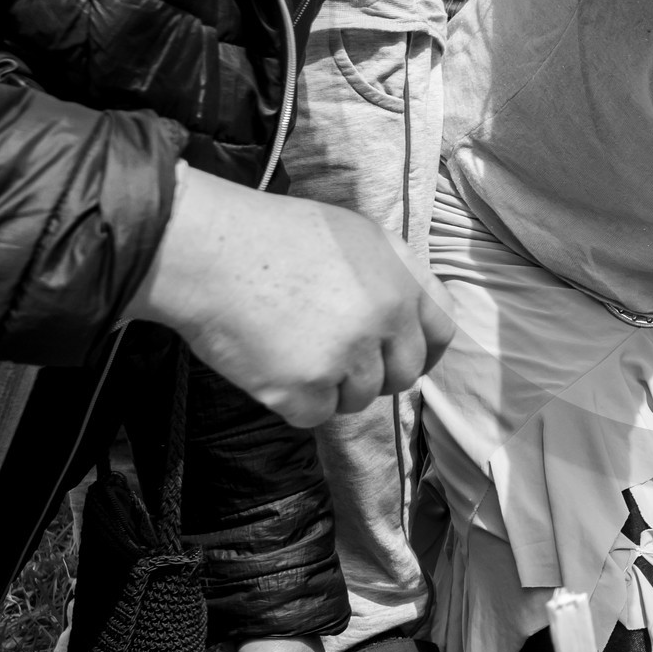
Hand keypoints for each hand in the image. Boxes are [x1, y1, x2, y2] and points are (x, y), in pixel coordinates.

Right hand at [128, 164, 454, 427]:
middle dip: (376, 374)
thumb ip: (391, 276)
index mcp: (402, 278)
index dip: (424, 348)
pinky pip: (316, 416)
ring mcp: (348, 356)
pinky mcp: (306, 389)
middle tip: (336, 358)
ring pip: (359, 399)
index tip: (401, 358)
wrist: (210, 250)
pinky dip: (293, 402)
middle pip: (405, 374)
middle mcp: (386, 318)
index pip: (443, 330)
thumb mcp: (354, 236)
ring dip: (330, 387)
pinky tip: (271, 364)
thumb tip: (407, 318)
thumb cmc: (272, 235)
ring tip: (293, 347)